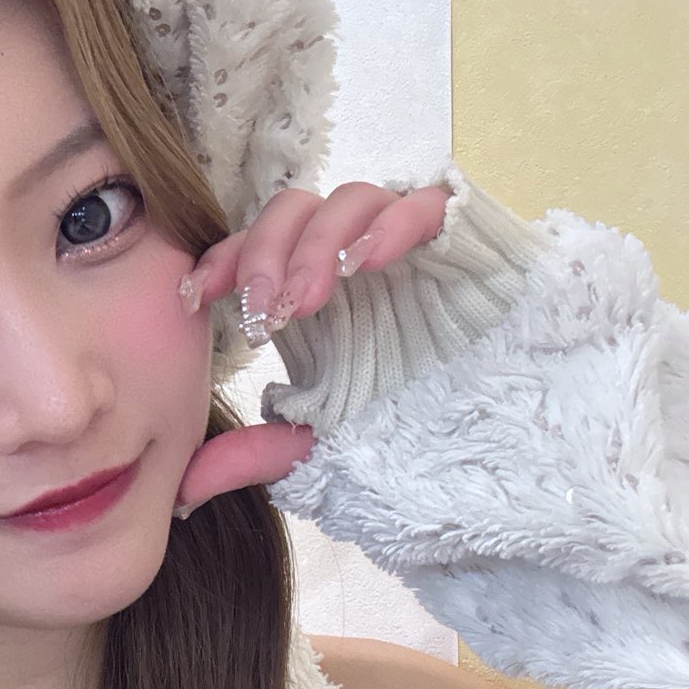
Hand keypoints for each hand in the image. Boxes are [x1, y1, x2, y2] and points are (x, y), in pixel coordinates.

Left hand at [172, 180, 450, 516]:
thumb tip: (180, 490)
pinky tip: (370, 263)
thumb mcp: (323, 449)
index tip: (195, 296)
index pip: (255, 248)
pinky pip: (428, 202)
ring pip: (351, 198)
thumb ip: (255, 456)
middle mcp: (355, 261)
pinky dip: (394, 223)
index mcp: (316, 294)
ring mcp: (408, 244)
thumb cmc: (415, 432)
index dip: (223, 259)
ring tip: (308, 299)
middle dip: (266, 252)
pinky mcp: (464, 240)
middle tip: (263, 311)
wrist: (508, 442)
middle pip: (293, 211)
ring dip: (319, 243)